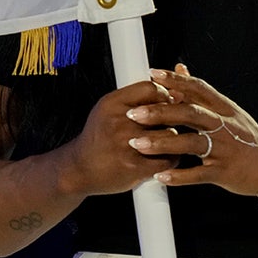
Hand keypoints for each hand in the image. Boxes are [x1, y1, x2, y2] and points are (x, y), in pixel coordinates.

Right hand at [59, 80, 180, 195]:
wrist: (79, 169)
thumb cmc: (100, 136)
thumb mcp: (110, 108)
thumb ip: (139, 98)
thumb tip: (178, 92)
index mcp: (112, 103)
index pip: (151, 88)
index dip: (164, 94)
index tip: (166, 102)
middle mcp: (118, 122)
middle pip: (164, 112)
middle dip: (170, 118)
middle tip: (166, 124)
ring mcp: (127, 145)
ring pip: (170, 135)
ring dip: (172, 140)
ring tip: (162, 142)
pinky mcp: (135, 167)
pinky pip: (168, 159)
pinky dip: (170, 158)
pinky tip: (161, 157)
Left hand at [124, 64, 257, 198]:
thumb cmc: (246, 138)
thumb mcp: (228, 111)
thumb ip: (201, 93)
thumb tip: (179, 67)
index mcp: (224, 108)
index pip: (197, 88)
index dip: (174, 80)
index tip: (151, 74)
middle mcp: (224, 125)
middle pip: (190, 113)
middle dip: (160, 112)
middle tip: (134, 113)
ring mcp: (225, 149)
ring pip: (191, 143)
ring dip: (162, 143)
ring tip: (137, 143)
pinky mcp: (224, 172)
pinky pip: (198, 174)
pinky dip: (179, 176)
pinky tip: (160, 176)